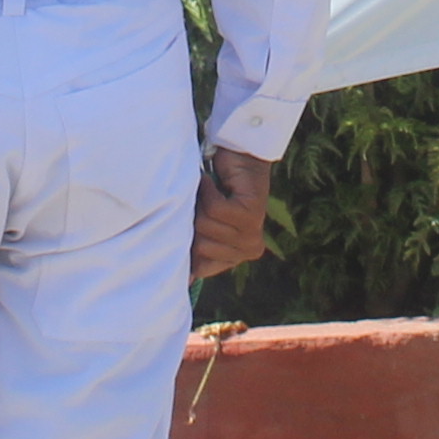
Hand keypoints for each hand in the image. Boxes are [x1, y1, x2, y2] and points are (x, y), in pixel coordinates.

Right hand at [190, 149, 273, 280]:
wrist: (241, 156)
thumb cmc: (215, 190)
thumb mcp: (202, 223)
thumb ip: (195, 249)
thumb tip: (186, 281)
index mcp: (236, 257)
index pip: (199, 266)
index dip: (188, 241)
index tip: (193, 220)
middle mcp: (249, 250)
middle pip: (199, 246)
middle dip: (194, 219)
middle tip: (204, 203)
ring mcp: (252, 234)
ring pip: (205, 226)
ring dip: (200, 202)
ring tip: (210, 191)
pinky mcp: (250, 214)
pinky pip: (214, 209)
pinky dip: (207, 190)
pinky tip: (214, 183)